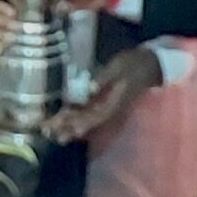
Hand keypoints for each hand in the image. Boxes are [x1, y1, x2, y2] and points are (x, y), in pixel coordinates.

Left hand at [44, 47, 158, 142]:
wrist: (148, 65)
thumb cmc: (133, 64)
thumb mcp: (119, 68)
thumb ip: (104, 79)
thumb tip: (90, 89)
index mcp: (115, 102)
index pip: (96, 116)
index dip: (81, 123)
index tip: (68, 128)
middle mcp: (110, 109)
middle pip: (87, 122)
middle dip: (68, 127)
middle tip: (48, 131)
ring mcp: (106, 108)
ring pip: (85, 120)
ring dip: (67, 125)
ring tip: (49, 131)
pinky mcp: (103, 103)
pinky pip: (86, 113)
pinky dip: (72, 116)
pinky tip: (60, 119)